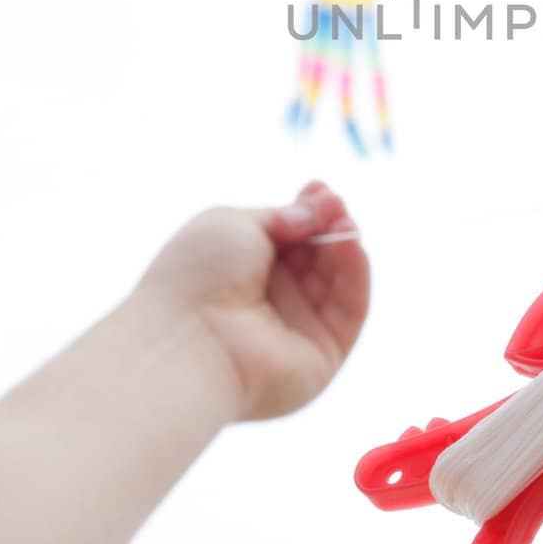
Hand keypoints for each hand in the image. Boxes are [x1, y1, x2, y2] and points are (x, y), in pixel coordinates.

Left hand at [135, 181, 369, 421]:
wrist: (186, 340)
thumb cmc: (197, 277)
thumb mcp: (235, 223)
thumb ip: (284, 214)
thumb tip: (318, 213)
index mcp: (243, 269)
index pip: (290, 237)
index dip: (308, 211)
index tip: (318, 188)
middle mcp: (269, 300)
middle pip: (316, 255)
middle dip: (329, 223)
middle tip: (334, 202)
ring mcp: (296, 328)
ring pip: (336, 280)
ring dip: (344, 244)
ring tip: (343, 220)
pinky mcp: (322, 355)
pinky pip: (349, 310)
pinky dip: (355, 274)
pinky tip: (352, 245)